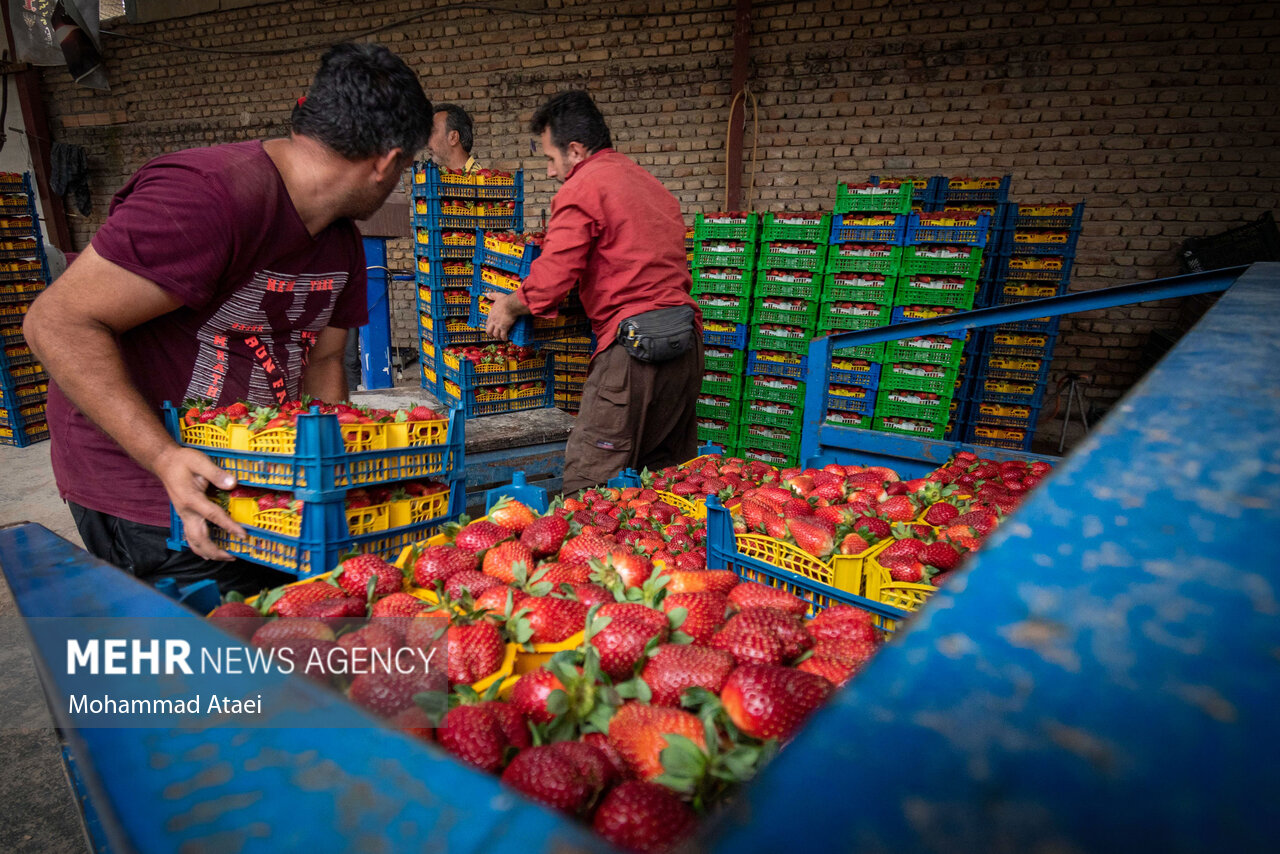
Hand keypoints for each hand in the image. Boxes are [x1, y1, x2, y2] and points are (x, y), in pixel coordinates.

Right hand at [153, 445, 246, 560]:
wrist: (164, 463)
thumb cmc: (182, 461)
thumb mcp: (199, 461)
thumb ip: (216, 473)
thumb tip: (232, 483)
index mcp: (192, 499)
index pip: (214, 516)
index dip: (229, 526)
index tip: (243, 535)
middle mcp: (187, 512)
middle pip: (200, 538)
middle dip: (216, 551)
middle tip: (233, 556)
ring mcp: (184, 516)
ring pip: (193, 541)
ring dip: (208, 552)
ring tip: (224, 557)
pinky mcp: (185, 516)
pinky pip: (191, 537)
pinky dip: (200, 547)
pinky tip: (209, 551)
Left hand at [484, 292, 527, 340]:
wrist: (510, 304)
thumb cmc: (505, 300)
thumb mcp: (497, 296)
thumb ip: (492, 296)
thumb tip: (487, 294)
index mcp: (491, 314)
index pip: (487, 323)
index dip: (489, 327)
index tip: (491, 329)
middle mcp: (493, 321)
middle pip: (489, 331)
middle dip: (491, 334)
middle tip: (494, 336)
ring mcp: (498, 325)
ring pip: (495, 335)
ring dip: (498, 337)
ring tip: (501, 338)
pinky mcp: (504, 327)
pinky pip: (503, 336)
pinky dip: (504, 338)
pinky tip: (506, 339)